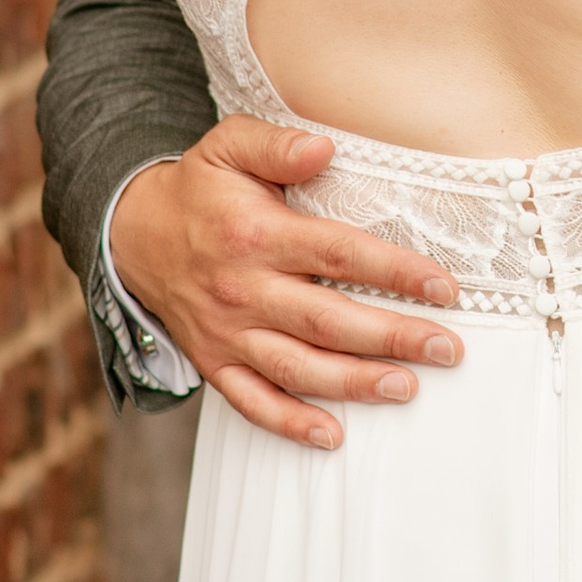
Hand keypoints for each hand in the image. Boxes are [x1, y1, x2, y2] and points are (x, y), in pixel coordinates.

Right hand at [110, 117, 461, 450]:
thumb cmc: (201, 189)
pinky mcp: (215, 362)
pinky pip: (252, 402)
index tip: (444, 287)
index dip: (394, 272)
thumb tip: (324, 147)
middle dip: (392, 337)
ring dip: (354, 383)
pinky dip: (290, 423)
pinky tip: (332, 437)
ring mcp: (229, 333)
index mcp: (257, 235)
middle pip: (328, 320)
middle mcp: (244, 289)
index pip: (339, 255)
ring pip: (297, 367)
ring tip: (406, 388)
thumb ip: (277, 144)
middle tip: (448, 349)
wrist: (132, 234)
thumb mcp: (229, 145)